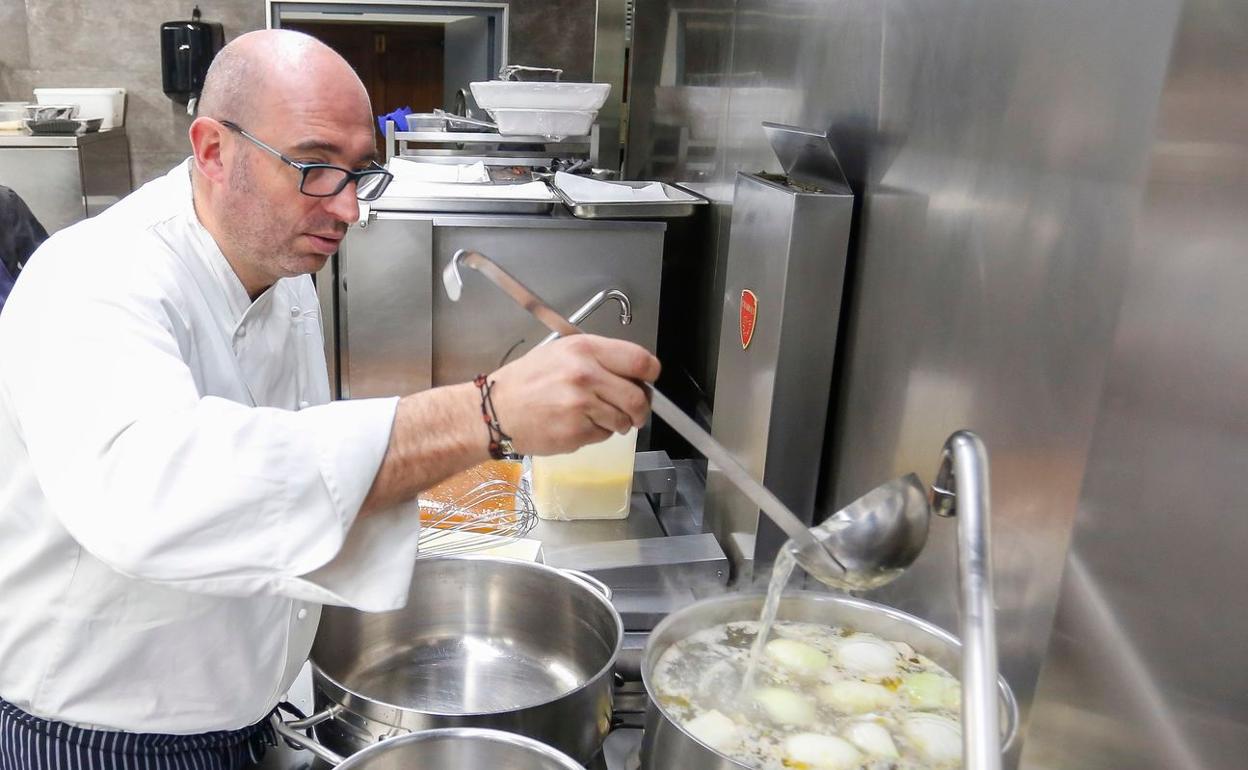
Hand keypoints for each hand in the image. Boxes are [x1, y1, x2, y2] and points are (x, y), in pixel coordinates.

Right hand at [487, 335, 660, 455]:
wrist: (496, 410)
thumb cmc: (526, 382)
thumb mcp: (562, 353)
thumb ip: (599, 359)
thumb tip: (634, 373)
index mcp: (585, 349)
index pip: (640, 361)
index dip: (650, 375)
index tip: (647, 382)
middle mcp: (585, 374)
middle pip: (638, 396)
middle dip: (640, 408)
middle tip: (633, 411)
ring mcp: (581, 404)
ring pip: (624, 419)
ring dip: (618, 423)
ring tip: (596, 416)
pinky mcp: (576, 431)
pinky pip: (604, 435)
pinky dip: (597, 433)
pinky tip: (578, 424)